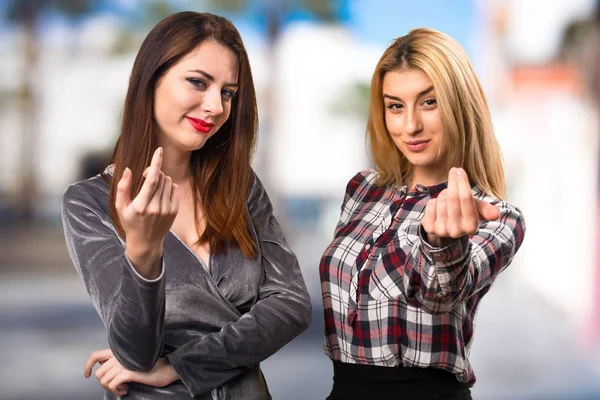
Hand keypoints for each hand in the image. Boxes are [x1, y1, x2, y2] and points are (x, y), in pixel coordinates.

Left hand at [85, 349, 178, 396]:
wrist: (164, 368)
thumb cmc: (149, 366)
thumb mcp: (131, 362)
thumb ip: (118, 362)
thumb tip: (104, 368)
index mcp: (118, 352)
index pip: (95, 355)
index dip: (87, 366)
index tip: (87, 374)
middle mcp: (119, 356)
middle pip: (99, 373)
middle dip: (104, 384)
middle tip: (114, 387)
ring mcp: (123, 363)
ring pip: (105, 380)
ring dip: (112, 388)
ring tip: (122, 388)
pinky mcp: (128, 372)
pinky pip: (113, 384)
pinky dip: (117, 390)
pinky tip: (125, 389)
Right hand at [116, 147, 179, 276]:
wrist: (146, 242)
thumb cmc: (130, 222)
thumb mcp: (120, 207)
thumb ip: (122, 187)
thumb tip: (127, 169)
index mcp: (141, 206)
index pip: (152, 179)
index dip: (156, 163)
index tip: (159, 151)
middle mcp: (156, 207)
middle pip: (161, 177)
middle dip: (154, 172)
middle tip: (146, 178)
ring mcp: (167, 209)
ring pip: (168, 181)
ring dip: (161, 179)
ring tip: (152, 189)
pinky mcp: (174, 210)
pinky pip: (174, 189)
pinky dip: (168, 186)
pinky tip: (160, 194)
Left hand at [421, 167, 499, 246]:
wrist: (447, 229)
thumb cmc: (464, 214)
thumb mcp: (477, 210)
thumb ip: (486, 209)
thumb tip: (496, 213)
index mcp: (472, 226)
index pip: (466, 198)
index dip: (462, 182)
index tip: (459, 170)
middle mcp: (457, 231)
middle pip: (452, 197)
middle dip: (452, 182)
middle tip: (453, 171)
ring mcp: (442, 230)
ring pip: (440, 200)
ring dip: (443, 193)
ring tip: (448, 196)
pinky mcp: (430, 228)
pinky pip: (430, 205)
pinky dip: (434, 201)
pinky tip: (439, 205)